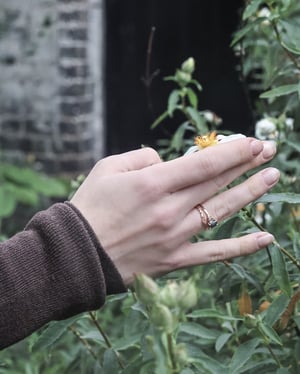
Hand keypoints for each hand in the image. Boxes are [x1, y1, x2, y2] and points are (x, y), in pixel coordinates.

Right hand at [71, 138, 278, 284]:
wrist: (76, 253)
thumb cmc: (90, 206)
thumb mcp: (108, 168)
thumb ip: (142, 158)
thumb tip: (168, 161)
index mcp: (152, 184)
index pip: (204, 163)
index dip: (233, 151)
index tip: (254, 142)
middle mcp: (169, 210)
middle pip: (217, 183)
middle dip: (247, 164)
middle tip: (271, 151)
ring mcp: (175, 237)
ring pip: (221, 212)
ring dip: (251, 194)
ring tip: (273, 179)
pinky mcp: (174, 260)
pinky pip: (214, 253)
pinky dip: (242, 247)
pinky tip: (266, 238)